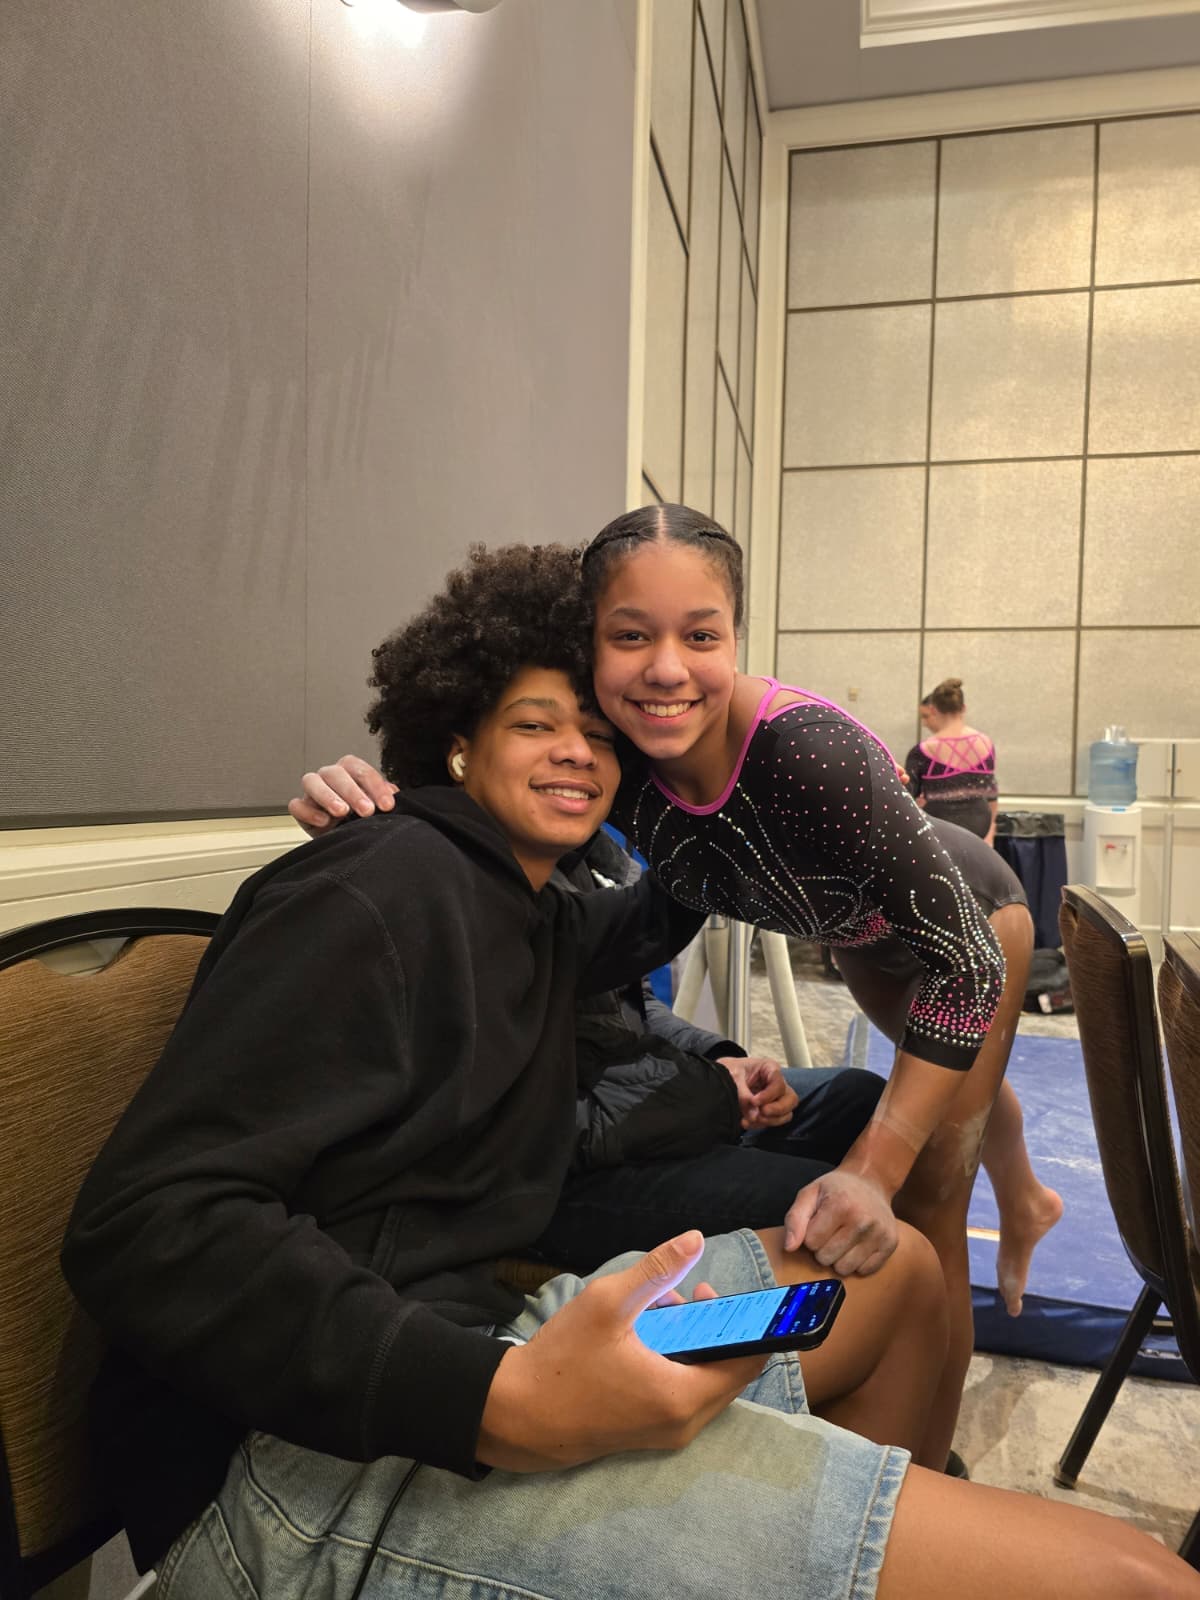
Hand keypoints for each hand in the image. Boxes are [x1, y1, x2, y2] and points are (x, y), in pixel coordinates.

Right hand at [287, 756, 396, 838]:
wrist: (346, 837)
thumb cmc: (362, 816)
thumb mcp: (377, 807)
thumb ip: (385, 798)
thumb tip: (393, 794)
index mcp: (351, 770)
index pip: (362, 770)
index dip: (376, 786)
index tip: (387, 805)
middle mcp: (330, 776)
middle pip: (337, 773)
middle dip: (353, 792)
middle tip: (367, 810)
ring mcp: (312, 790)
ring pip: (312, 782)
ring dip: (327, 796)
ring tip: (342, 812)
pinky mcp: (301, 808)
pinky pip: (297, 805)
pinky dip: (308, 812)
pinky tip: (324, 822)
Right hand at [476, 1231, 764, 1471]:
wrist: (516, 1416)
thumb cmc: (561, 1360)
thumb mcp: (607, 1303)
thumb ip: (656, 1269)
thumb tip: (695, 1239)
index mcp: (682, 1396)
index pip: (748, 1362)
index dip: (752, 1325)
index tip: (734, 1292)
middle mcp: (683, 1423)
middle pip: (730, 1373)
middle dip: (719, 1329)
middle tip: (692, 1294)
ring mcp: (667, 1434)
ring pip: (707, 1384)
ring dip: (698, 1344)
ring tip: (665, 1307)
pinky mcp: (649, 1434)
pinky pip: (685, 1396)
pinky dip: (681, 1363)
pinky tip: (650, 1335)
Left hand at [716, 1056, 797, 1129]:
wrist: (722, 1079)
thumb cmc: (730, 1071)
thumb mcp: (733, 1076)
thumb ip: (743, 1095)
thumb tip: (753, 1114)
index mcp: (769, 1068)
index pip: (779, 1083)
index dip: (769, 1095)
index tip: (755, 1102)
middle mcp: (776, 1084)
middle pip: (791, 1100)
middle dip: (777, 1109)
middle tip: (761, 1113)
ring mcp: (775, 1099)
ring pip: (786, 1114)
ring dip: (770, 1120)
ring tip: (751, 1119)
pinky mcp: (769, 1111)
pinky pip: (773, 1121)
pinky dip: (761, 1124)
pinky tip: (745, 1122)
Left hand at [783, 1169, 897, 1277]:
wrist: (871, 1181)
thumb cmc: (836, 1189)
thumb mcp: (810, 1194)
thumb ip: (794, 1219)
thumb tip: (789, 1247)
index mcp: (840, 1204)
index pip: (811, 1243)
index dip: (810, 1235)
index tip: (818, 1223)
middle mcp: (863, 1219)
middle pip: (826, 1258)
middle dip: (823, 1248)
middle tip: (831, 1231)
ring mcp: (879, 1233)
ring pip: (844, 1269)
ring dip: (839, 1258)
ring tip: (843, 1238)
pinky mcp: (890, 1244)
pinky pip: (864, 1271)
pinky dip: (857, 1262)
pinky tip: (858, 1244)